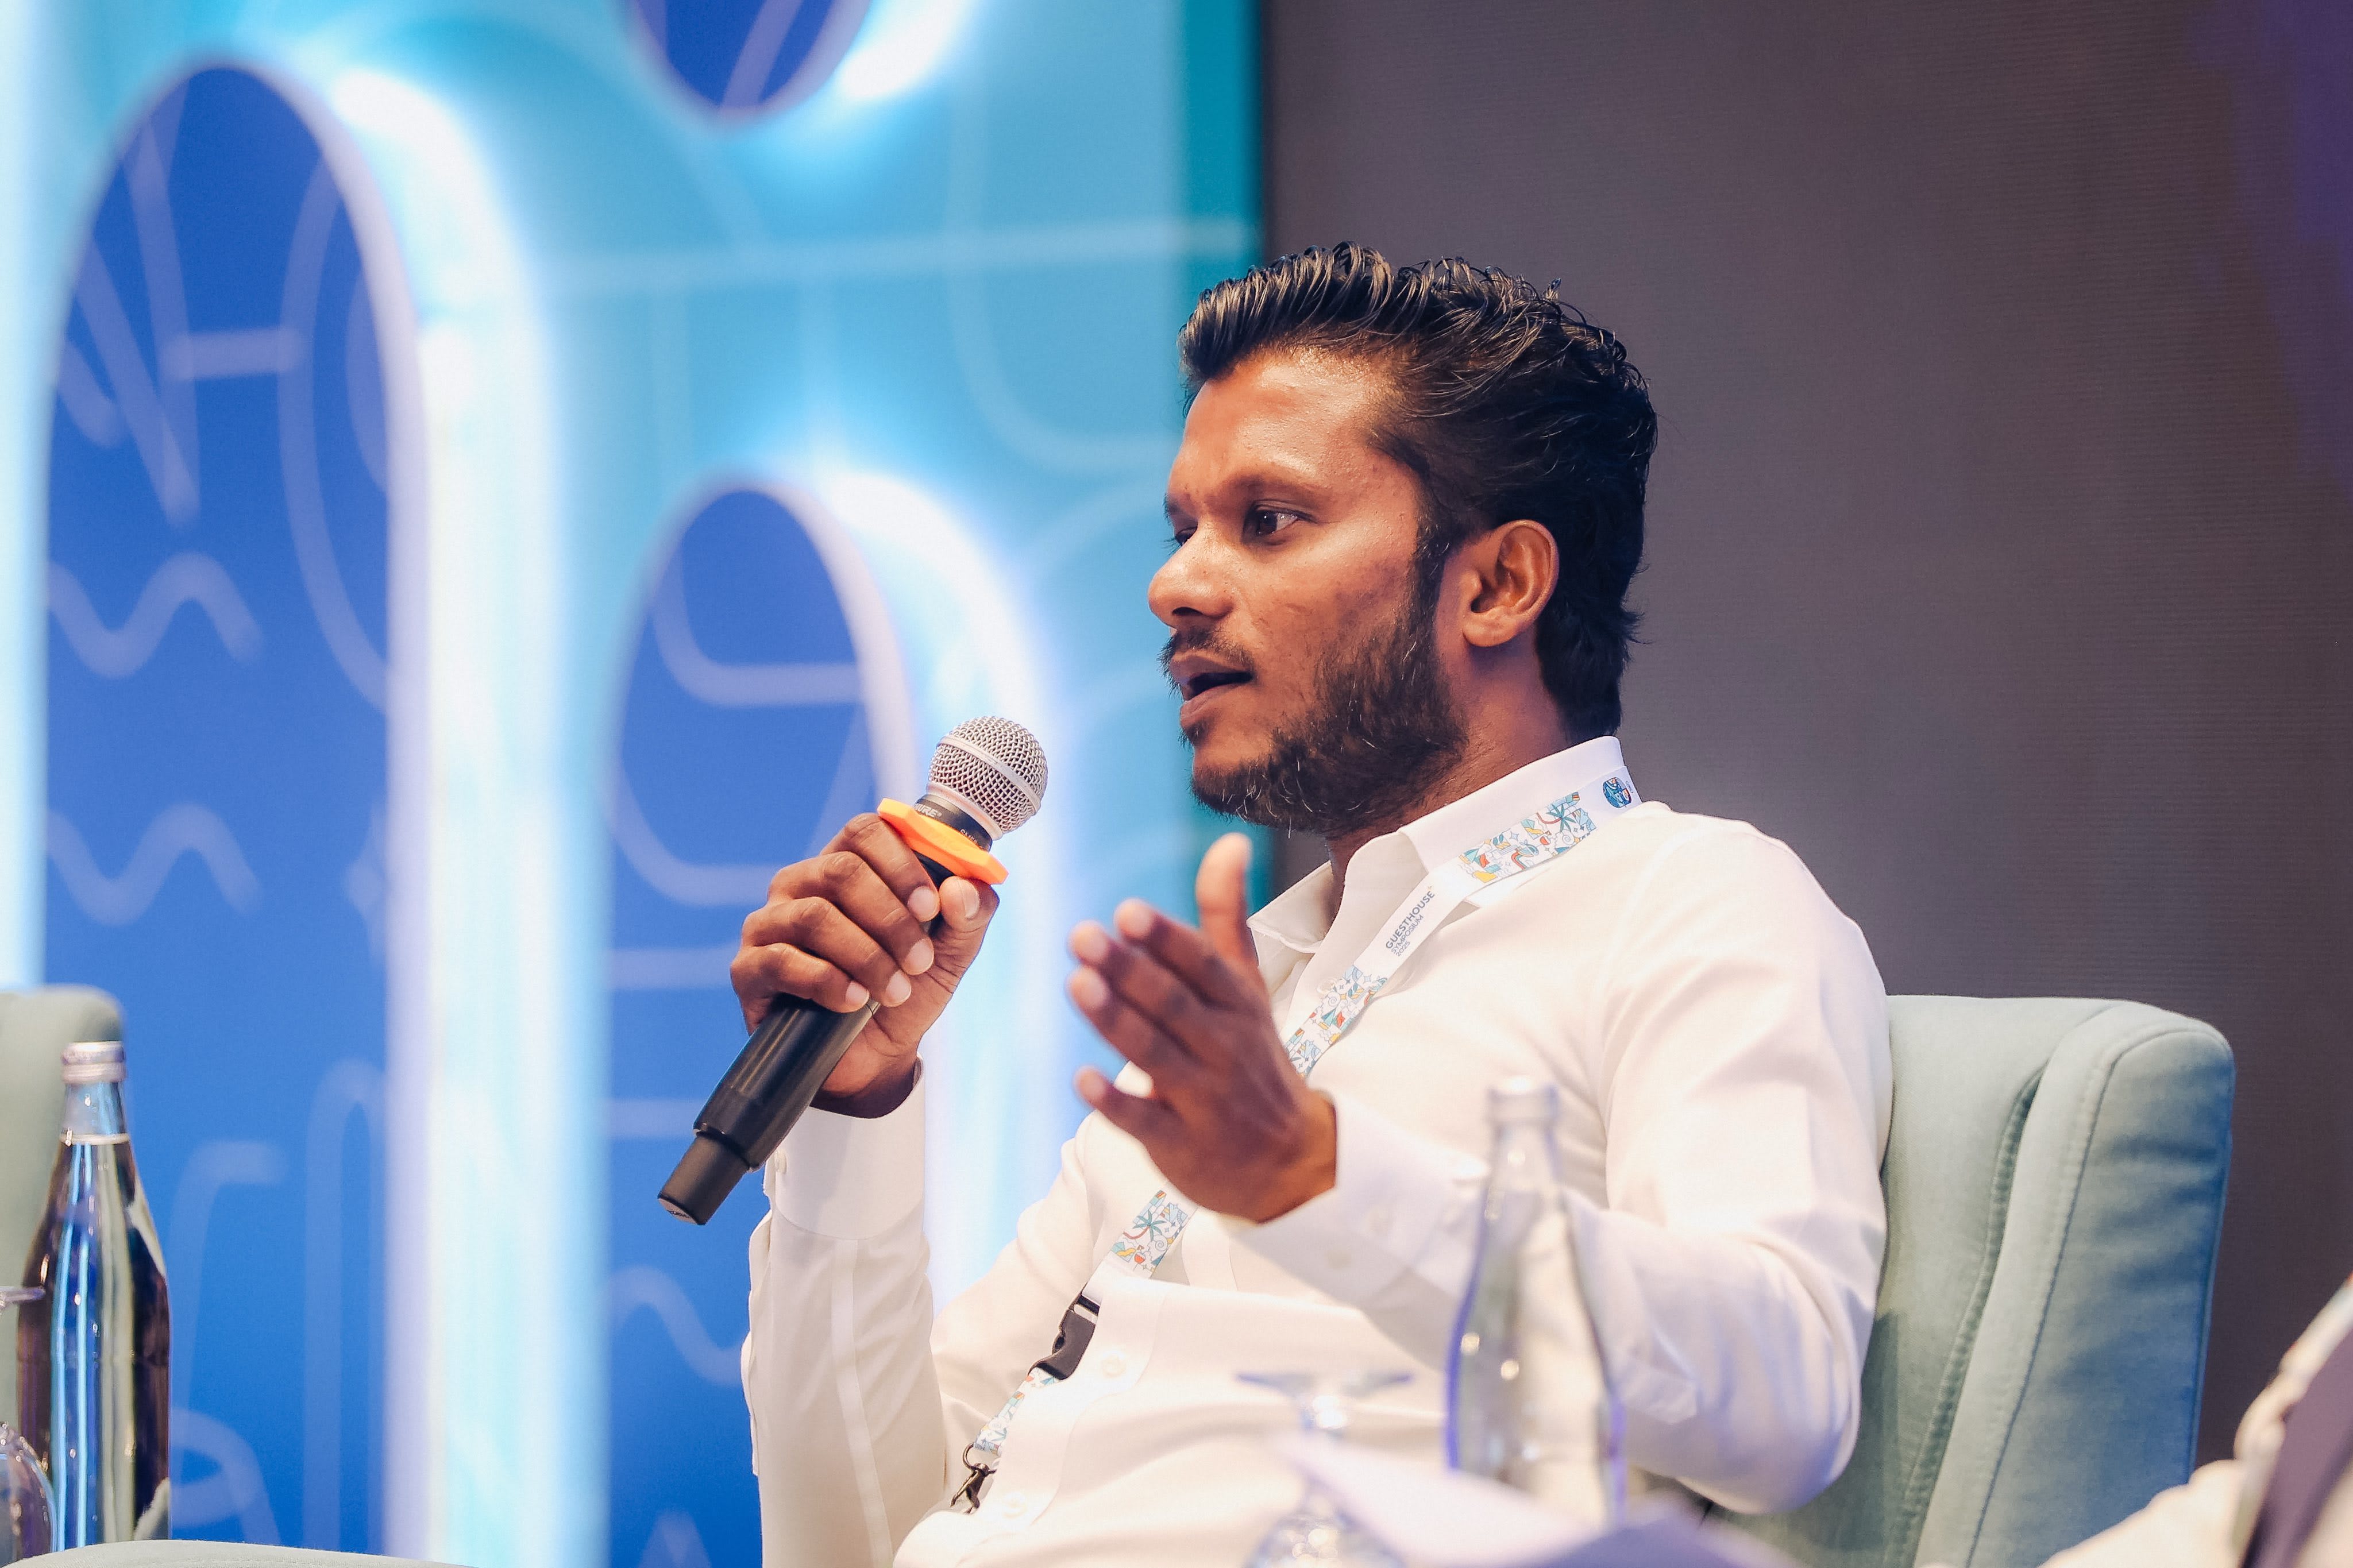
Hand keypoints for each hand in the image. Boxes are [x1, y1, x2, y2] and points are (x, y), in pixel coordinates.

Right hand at [731, 813, 998, 1109]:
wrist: (873, 1061)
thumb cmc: (907, 991)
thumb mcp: (952, 955)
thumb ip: (969, 916)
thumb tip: (963, 888)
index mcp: (848, 864)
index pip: (865, 830)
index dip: (901, 863)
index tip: (930, 907)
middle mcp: (801, 884)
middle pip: (841, 871)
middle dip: (891, 919)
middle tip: (919, 960)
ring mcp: (769, 924)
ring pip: (815, 916)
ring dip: (867, 956)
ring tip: (894, 990)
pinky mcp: (749, 969)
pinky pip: (781, 961)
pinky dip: (828, 982)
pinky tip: (854, 1002)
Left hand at [1066, 833, 1336, 1222]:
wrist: (1293, 1161)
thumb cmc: (1254, 1058)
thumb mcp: (1246, 987)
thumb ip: (1226, 917)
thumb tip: (1229, 842)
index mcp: (1240, 1006)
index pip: (1204, 967)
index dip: (1166, 940)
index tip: (1128, 911)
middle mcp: (1226, 1048)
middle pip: (1175, 1006)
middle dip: (1129, 971)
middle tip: (1083, 936)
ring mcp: (1206, 1100)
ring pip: (1157, 1056)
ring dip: (1116, 1021)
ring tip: (1076, 984)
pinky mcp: (1183, 1145)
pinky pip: (1146, 1122)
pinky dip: (1116, 1101)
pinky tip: (1082, 1077)